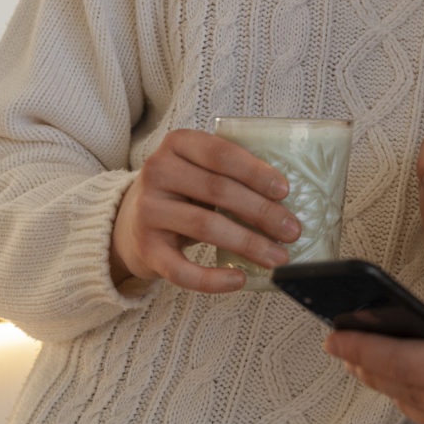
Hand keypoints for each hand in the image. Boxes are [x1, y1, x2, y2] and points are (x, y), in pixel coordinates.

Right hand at [110, 128, 299, 291]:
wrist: (131, 222)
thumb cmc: (183, 192)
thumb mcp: (199, 169)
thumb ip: (232, 173)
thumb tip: (286, 200)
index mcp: (178, 144)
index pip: (222, 154)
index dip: (256, 172)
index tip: (285, 192)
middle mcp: (158, 171)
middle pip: (218, 191)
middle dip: (262, 212)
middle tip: (292, 230)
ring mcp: (148, 210)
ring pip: (205, 226)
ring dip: (248, 243)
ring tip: (277, 256)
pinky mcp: (146, 248)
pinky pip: (181, 268)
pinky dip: (212, 279)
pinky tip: (238, 279)